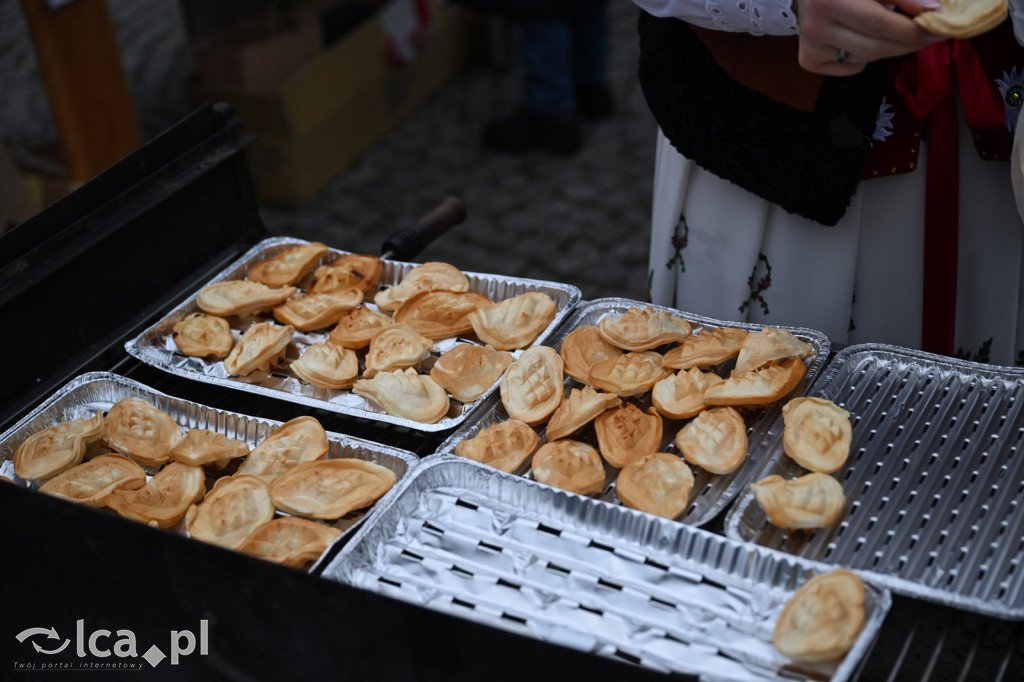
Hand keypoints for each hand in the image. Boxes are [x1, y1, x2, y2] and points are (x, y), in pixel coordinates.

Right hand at [796, 0, 945, 74]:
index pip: (878, 23)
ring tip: (898, 33)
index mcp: (829, 1)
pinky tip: (862, 38)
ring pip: (865, 59)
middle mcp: (814, 28)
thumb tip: (931, 10)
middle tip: (930, 37)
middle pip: (873, 47)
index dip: (911, 29)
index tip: (938, 29)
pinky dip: (865, 57)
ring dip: (889, 48)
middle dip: (907, 44)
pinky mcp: (809, 60)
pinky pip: (849, 66)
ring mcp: (810, 47)